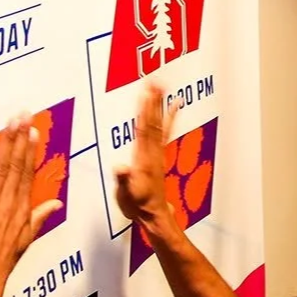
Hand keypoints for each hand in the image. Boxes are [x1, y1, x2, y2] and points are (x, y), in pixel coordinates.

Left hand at [0, 117, 62, 293]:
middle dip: (20, 137)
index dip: (30, 150)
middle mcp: (8, 202)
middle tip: (23, 115)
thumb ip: (40, 216)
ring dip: (5, 143)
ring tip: (10, 123)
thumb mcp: (28, 237)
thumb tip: (56, 203)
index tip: (33, 130)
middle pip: (16, 164)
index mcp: (22, 207)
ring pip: (1, 167)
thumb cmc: (4, 258)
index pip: (27, 172)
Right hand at [114, 83, 174, 226]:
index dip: (144, 112)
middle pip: (152, 122)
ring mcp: (157, 153)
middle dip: (153, 102)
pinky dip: (170, 117)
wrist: (152, 215)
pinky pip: (165, 132)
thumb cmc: (137, 205)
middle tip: (154, 81)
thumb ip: (123, 180)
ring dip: (159, 105)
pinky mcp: (158, 156)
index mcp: (143, 158)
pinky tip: (175, 105)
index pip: (143, 130)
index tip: (144, 94)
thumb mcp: (126, 195)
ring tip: (161, 87)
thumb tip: (120, 167)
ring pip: (158, 124)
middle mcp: (152, 153)